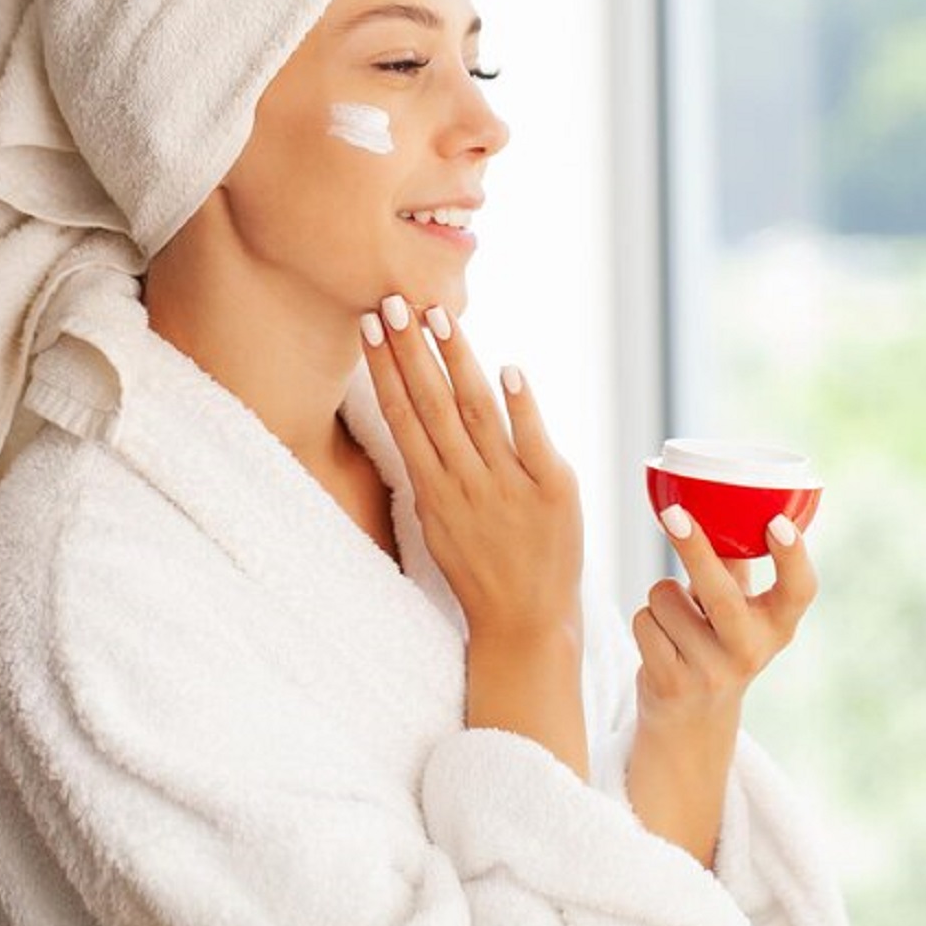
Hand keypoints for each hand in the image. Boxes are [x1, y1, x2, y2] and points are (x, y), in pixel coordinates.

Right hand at [359, 294, 583, 640]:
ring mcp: (510, 487)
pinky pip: (534, 441)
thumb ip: (434, 470)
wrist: (527, 624)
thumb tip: (420, 415)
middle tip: (393, 301)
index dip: (385, 370)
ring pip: (476, 413)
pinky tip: (508, 369)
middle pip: (432, 405)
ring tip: (438, 317)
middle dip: (410, 351)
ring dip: (456, 361)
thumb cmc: (481, 570)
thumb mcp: (440, 522)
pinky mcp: (554, 492)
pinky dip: (521, 405)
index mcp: (433, 491)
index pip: (402, 417)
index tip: (371, 327)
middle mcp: (466, 485)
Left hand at [624, 509, 817, 864]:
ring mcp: (713, 672)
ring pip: (665, 598)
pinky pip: (644, 622)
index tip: (778, 522)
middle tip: (673, 514)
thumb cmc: (714, 643)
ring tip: (677, 622)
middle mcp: (752, 650)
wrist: (692, 723)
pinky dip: (645, 622)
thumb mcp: (738, 610)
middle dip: (694, 550)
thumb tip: (719, 499)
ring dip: (661, 598)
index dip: (792, 556)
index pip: (800, 591)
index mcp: (777, 625)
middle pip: (721, 594)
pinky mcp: (673, 685)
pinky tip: (661, 645)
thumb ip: (735, 563)